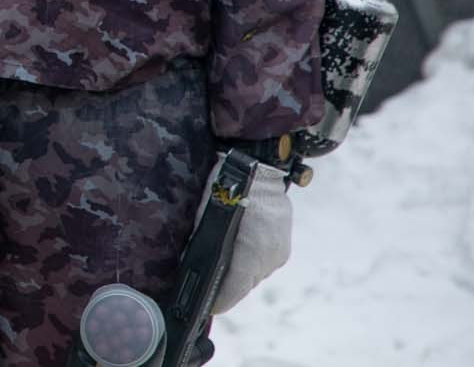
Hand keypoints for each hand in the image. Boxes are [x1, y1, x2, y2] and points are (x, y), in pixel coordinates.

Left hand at [212, 157, 292, 311]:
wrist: (259, 165)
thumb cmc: (227, 184)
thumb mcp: (206, 213)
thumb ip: (201, 240)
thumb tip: (190, 262)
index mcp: (253, 248)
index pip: (236, 286)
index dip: (221, 300)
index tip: (210, 308)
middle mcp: (270, 254)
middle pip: (246, 283)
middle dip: (228, 288)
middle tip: (210, 293)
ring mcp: (279, 250)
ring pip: (255, 273)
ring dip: (239, 276)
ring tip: (221, 277)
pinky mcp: (283, 244)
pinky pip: (263, 262)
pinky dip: (249, 263)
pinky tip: (236, 259)